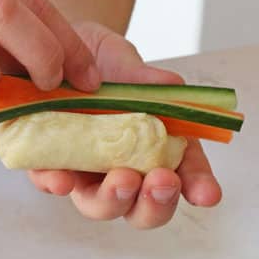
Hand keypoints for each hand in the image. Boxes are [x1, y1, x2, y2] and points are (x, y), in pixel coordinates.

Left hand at [27, 22, 222, 228]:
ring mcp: (86, 172)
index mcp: (156, 146)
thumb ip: (147, 79)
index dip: (198, 187)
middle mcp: (124, 167)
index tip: (208, 194)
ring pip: (100, 205)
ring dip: (114, 200)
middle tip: (162, 181)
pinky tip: (62, 180)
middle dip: (156, 203)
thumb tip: (172, 86)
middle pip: (143, 207)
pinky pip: (51, 183)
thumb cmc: (100, 63)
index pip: (185, 175)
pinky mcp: (49, 165)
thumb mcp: (126, 63)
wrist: (54, 50)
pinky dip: (57, 185)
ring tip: (122, 179)